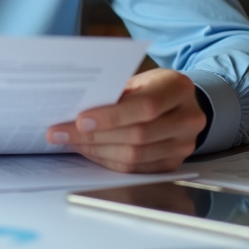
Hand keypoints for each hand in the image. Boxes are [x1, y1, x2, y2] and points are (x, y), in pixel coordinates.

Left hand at [45, 68, 204, 172]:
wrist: (182, 103)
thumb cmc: (154, 87)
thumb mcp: (140, 79)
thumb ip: (116, 92)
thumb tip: (75, 109)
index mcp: (178, 89)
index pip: (146, 106)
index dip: (111, 116)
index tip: (79, 120)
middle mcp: (187, 118)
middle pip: (137, 135)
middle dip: (93, 136)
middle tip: (61, 134)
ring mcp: (183, 145)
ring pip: (134, 156)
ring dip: (96, 151)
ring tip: (70, 142)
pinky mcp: (173, 163)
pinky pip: (135, 169)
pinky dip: (107, 160)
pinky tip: (88, 150)